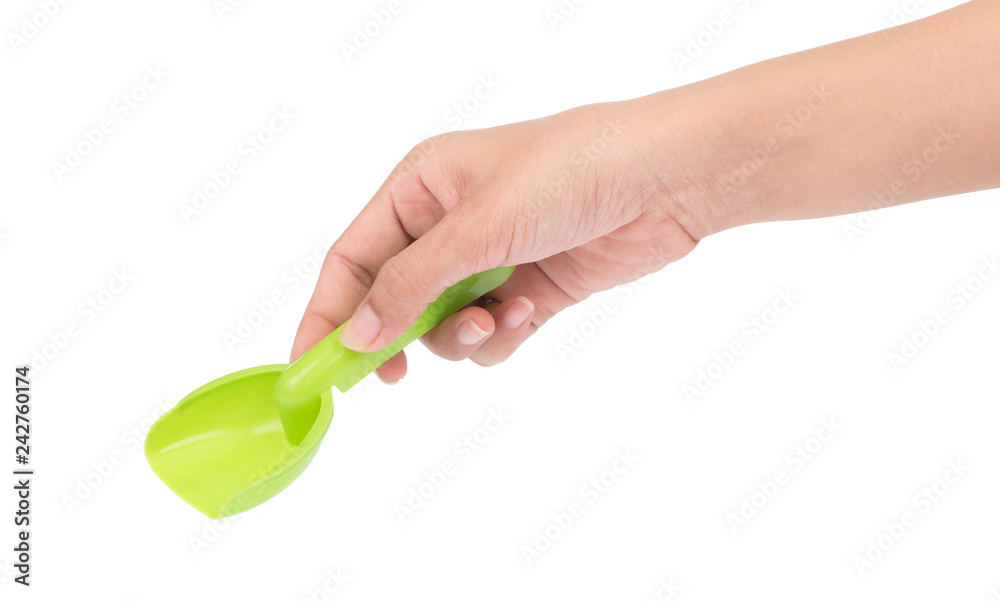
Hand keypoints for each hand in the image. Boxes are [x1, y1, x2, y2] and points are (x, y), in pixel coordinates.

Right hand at [289, 101, 701, 381]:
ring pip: (444, 324)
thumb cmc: (570, 171)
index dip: (327, 312)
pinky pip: (491, 332)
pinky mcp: (529, 287)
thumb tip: (357, 332)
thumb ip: (411, 284)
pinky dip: (503, 335)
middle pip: (394, 297)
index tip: (309, 366)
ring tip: (495, 321)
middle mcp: (449, 222)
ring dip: (462, 336)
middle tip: (391, 377)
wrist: (666, 179)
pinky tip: (528, 312)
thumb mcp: (478, 227)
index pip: (352, 257)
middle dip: (397, 335)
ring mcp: (490, 258)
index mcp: (420, 187)